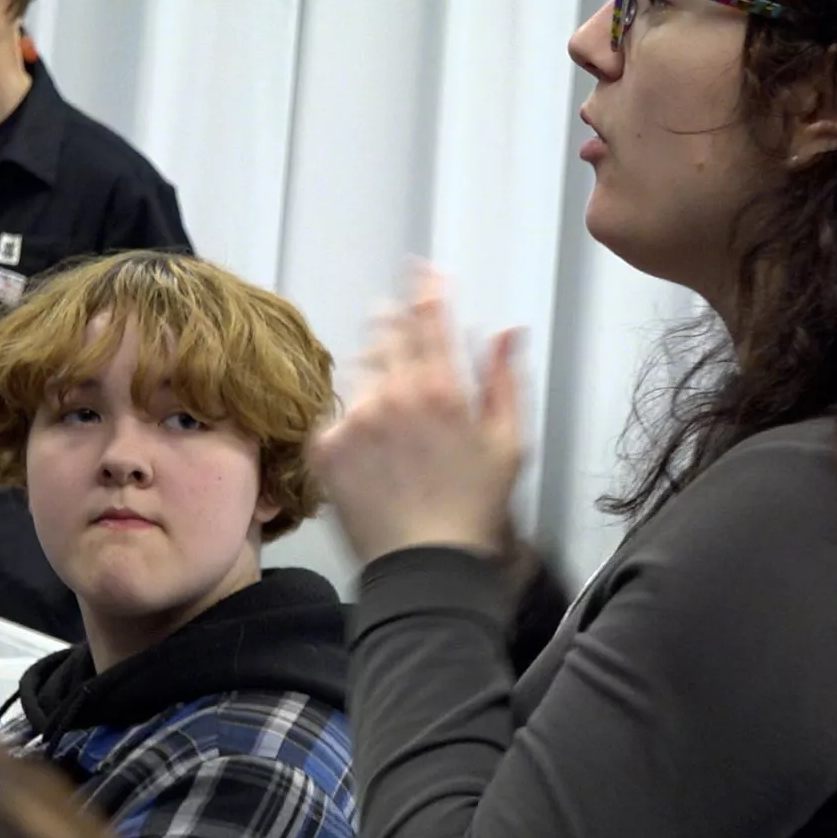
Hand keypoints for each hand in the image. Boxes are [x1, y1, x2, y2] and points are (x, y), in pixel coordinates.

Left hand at [310, 264, 525, 563]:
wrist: (425, 568)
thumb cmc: (473, 510)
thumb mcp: (509, 442)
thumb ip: (504, 378)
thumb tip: (507, 330)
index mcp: (444, 388)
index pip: (429, 315)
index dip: (425, 287)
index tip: (421, 269)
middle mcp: (396, 393)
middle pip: (387, 332)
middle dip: (395, 327)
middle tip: (402, 341)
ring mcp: (357, 419)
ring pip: (361, 372)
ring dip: (376, 377)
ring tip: (394, 421)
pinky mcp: (327, 446)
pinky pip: (337, 414)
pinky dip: (352, 421)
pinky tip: (373, 450)